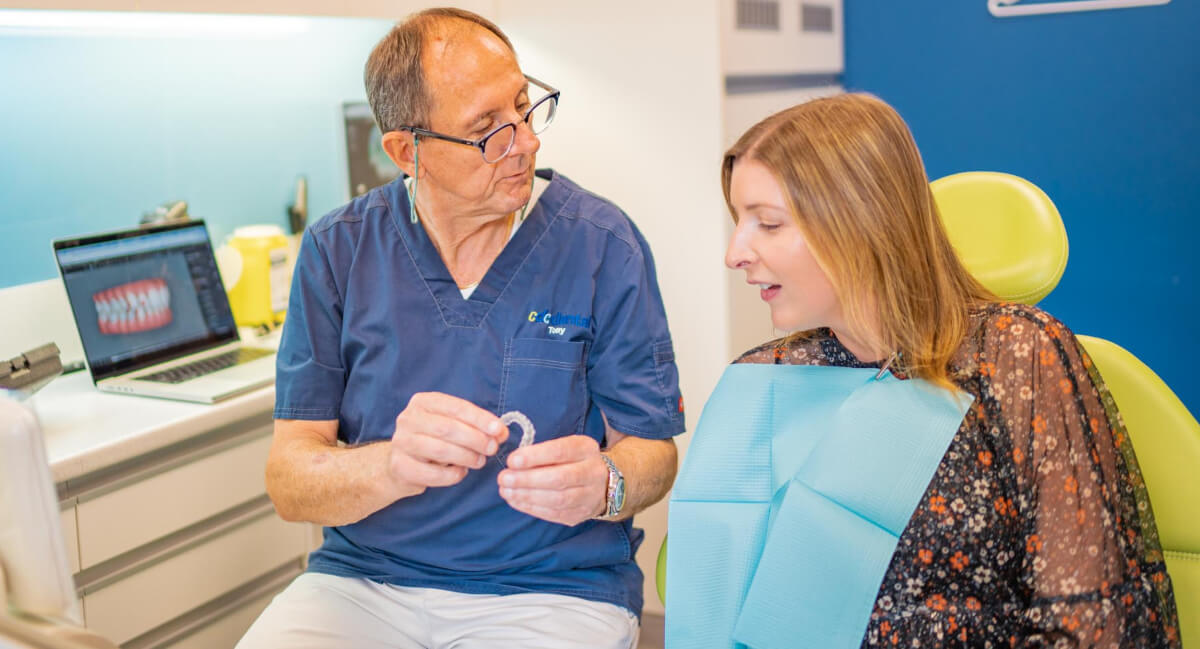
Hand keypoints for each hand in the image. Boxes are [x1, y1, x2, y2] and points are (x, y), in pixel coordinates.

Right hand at [388, 392, 506, 493]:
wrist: (403, 463)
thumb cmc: (433, 440)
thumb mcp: (452, 425)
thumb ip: (475, 426)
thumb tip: (501, 432)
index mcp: (423, 402)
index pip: (456, 407)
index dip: (480, 419)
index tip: (498, 430)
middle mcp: (408, 419)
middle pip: (447, 428)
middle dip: (475, 439)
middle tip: (492, 449)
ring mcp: (401, 443)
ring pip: (440, 450)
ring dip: (466, 457)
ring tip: (479, 461)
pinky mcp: (399, 466)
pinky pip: (432, 474)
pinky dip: (452, 475)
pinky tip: (461, 472)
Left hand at [497, 435, 608, 525]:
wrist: (602, 483)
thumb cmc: (574, 460)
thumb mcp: (566, 447)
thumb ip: (544, 452)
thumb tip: (514, 462)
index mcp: (586, 449)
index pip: (561, 451)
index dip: (535, 457)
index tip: (512, 460)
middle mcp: (592, 472)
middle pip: (559, 478)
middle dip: (527, 479)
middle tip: (504, 478)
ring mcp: (589, 496)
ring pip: (557, 499)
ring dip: (527, 496)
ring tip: (506, 491)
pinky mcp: (580, 514)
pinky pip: (554, 514)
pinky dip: (531, 508)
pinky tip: (515, 500)